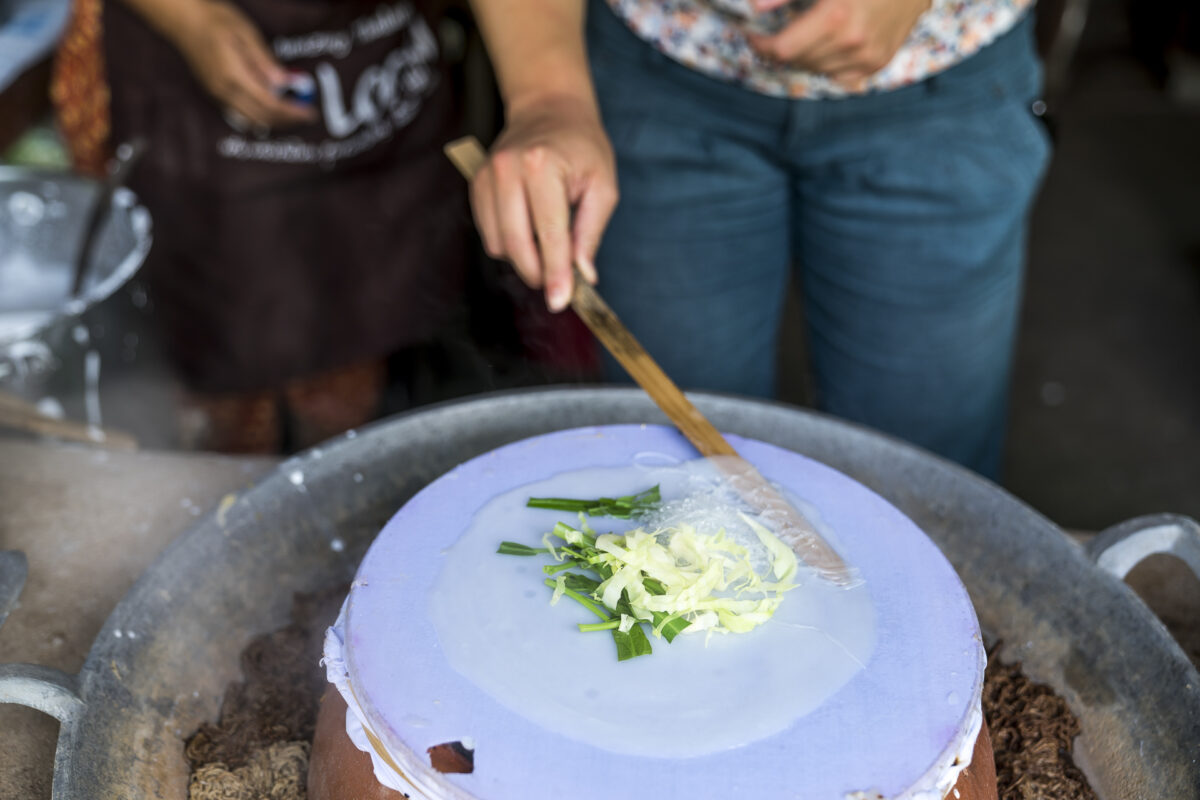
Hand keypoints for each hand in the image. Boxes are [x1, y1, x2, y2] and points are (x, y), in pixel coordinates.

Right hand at [169, 0, 316, 127]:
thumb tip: (284, 84)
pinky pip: (241, 113)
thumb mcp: (246, 33)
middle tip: (306, 115)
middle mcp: (223, 91)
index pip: (269, 104)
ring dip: (274, 121)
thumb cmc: (215, 20)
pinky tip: (272, 106)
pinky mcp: (215, 93)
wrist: (182, 20)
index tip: (310, 113)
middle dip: (287, 121)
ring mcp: (217, 94)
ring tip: (293, 112)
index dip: (292, 112)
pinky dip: (260, 115)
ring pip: (251, 120)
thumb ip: (265, 61)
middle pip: (261, 118)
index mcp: (233, 75)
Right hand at [470, 94, 617, 311]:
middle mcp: (507, 170)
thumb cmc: (582, 146)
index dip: (556, 274)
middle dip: (537, 273)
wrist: (549, 109)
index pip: (548, 235)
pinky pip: (488, 233)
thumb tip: (583, 275)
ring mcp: (487, 177)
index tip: (560, 302)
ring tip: (547, 241)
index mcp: (542, 167)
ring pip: (498, 244)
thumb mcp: (603, 186)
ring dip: (523, 257)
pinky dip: (509, 243)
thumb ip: (590, 232)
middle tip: (558, 282)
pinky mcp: (476, 185)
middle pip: (516, 245)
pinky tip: (529, 228)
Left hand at [746, 0, 931, 88]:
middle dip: (780, 48)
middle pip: (796, 61)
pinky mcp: (877, 63)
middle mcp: (851, 43)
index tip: (751, 35)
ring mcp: (867, 57)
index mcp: (835, 18)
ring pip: (815, 70)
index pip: (781, 50)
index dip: (760, 45)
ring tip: (805, 33)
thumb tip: (754, 8)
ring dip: (803, 55)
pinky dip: (826, 64)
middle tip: (776, 31)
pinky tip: (828, 45)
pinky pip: (838, 76)